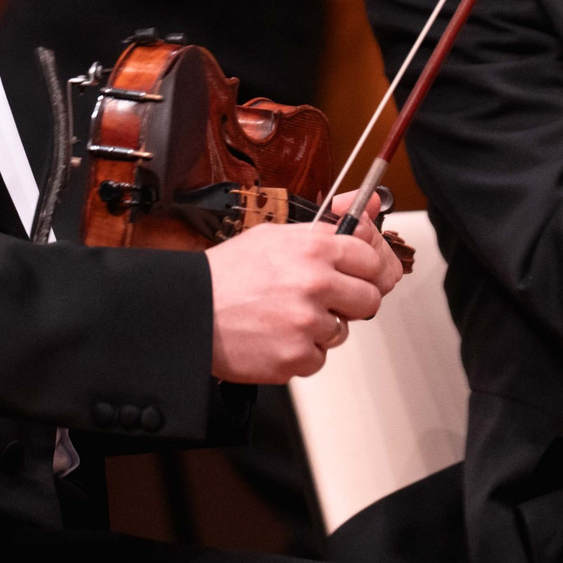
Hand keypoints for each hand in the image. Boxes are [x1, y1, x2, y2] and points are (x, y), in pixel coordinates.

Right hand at [206, 218, 401, 383]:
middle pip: (369, 299)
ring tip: (285, 317)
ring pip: (343, 331)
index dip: (363, 270)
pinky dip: (300, 353)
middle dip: (350, 303)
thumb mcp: (274, 236)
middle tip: (321, 301)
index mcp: (314, 248)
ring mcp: (307, 322)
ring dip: (320, 329)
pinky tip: (275, 336)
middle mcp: (315, 283)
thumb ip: (327, 227)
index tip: (353, 276)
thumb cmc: (228, 274)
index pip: (371, 260)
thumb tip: (371, 204)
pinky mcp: (296, 356)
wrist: (190, 309)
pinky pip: (319, 358)